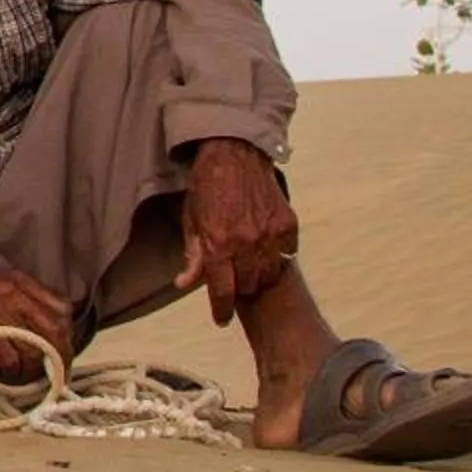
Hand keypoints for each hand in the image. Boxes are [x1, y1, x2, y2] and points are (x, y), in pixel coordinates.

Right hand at [0, 260, 73, 384]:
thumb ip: (22, 296)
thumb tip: (40, 324)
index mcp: (22, 282)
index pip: (62, 307)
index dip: (67, 332)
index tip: (62, 347)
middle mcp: (18, 295)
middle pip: (56, 330)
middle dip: (61, 355)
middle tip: (56, 372)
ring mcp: (3, 313)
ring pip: (37, 347)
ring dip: (36, 367)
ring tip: (29, 375)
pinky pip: (12, 358)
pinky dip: (13, 369)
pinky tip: (7, 371)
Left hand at [175, 136, 298, 325]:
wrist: (234, 153)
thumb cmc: (206, 186)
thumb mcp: (191, 219)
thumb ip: (192, 255)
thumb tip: (183, 284)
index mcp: (218, 243)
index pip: (222, 291)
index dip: (220, 310)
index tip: (221, 318)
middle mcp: (246, 243)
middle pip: (247, 286)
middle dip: (237, 287)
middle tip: (231, 277)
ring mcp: (270, 235)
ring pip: (269, 275)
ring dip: (258, 276)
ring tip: (247, 264)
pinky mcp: (288, 226)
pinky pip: (286, 256)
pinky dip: (276, 257)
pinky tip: (264, 248)